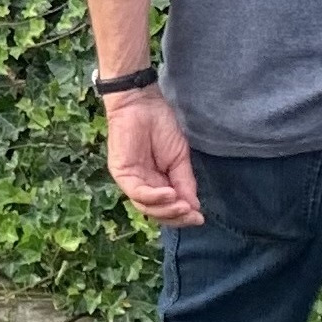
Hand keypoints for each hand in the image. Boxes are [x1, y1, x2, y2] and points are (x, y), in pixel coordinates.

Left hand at [104, 88, 201, 226]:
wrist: (144, 103)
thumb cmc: (162, 126)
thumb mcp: (180, 159)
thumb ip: (185, 183)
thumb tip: (194, 208)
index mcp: (156, 182)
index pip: (167, 207)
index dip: (182, 216)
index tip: (200, 218)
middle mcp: (142, 184)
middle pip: (155, 211)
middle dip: (175, 217)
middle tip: (192, 215)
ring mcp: (129, 180)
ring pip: (145, 206)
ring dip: (166, 209)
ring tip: (183, 207)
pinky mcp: (120, 172)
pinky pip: (136, 192)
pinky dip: (154, 196)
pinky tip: (169, 194)